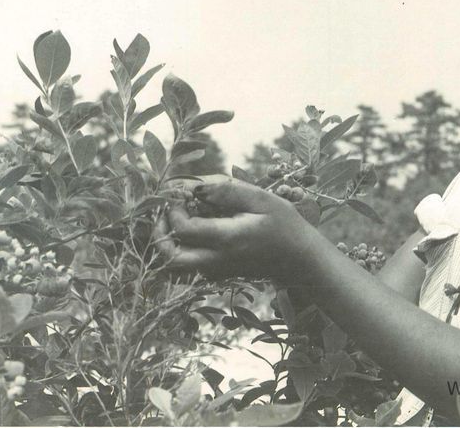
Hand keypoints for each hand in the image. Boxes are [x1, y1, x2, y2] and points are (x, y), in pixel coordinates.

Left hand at [153, 178, 309, 280]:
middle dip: (159, 232)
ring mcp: (215, 271)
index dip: (173, 208)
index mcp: (227, 239)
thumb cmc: (284, 224)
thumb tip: (194, 186)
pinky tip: (193, 225)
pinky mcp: (217, 273)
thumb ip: (227, 191)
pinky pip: (188, 264)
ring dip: (167, 241)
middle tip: (166, 209)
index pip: (183, 228)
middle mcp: (216, 260)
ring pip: (175, 265)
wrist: (299, 259)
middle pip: (170, 256)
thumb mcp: (261, 199)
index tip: (180, 191)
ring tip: (176, 217)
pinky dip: (181, 246)